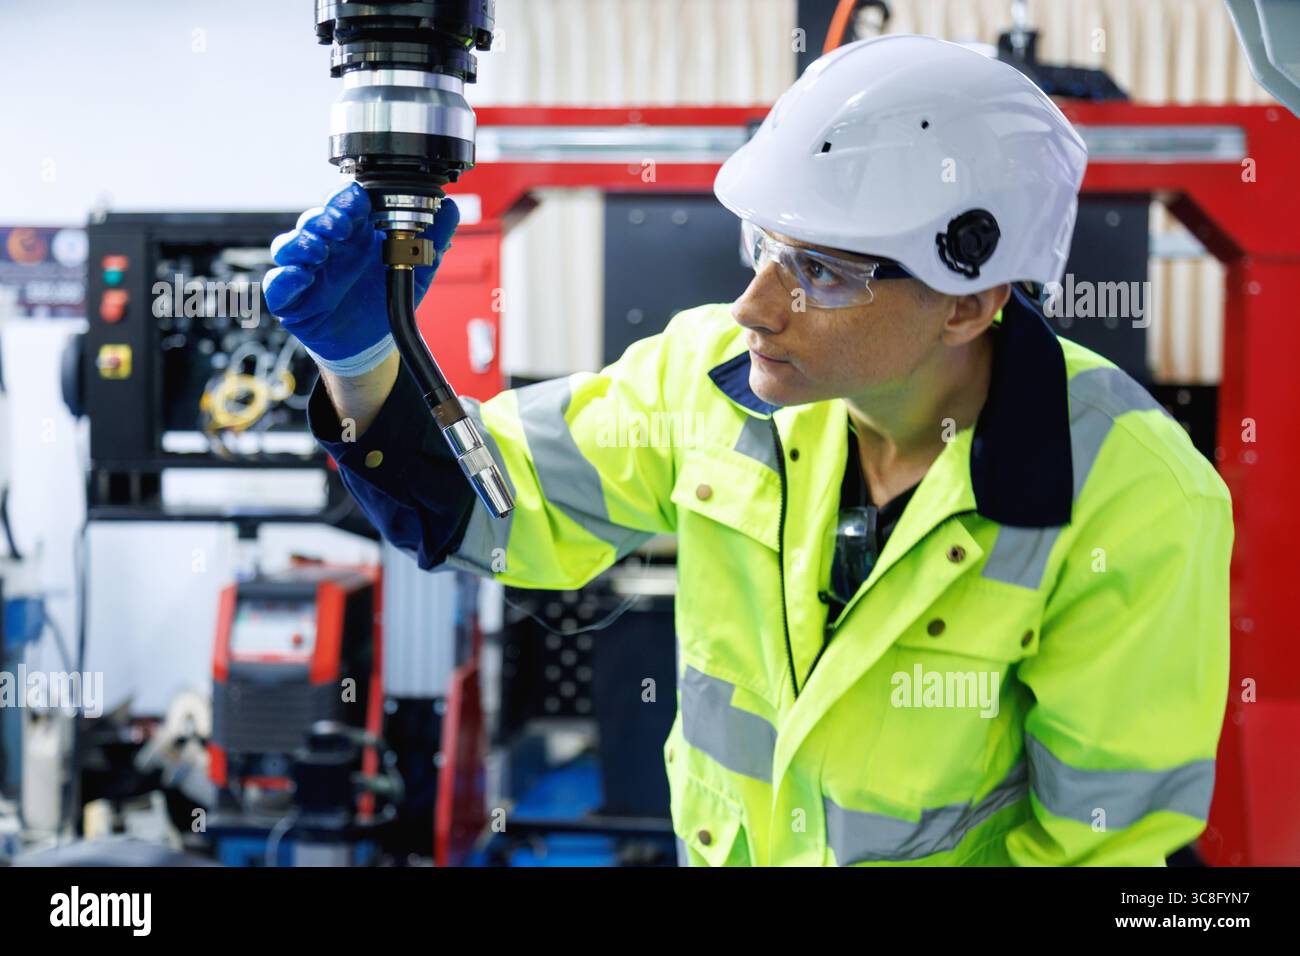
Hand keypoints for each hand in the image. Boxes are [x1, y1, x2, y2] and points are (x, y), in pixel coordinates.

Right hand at [262, 182, 458, 375]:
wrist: (371, 343)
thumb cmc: (383, 299)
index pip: (344, 206)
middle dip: (324, 218)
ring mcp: (306, 271)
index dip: (347, 200)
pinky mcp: (292, 300)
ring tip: (319, 250)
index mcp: (354, 234)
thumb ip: (431, 241)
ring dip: (301, 243)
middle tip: (341, 225)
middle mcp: (327, 247)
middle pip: (314, 221)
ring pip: (290, 246)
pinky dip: (285, 280)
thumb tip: (451, 210)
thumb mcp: (414, 271)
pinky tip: (299, 278)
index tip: (358, 199)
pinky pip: (278, 286)